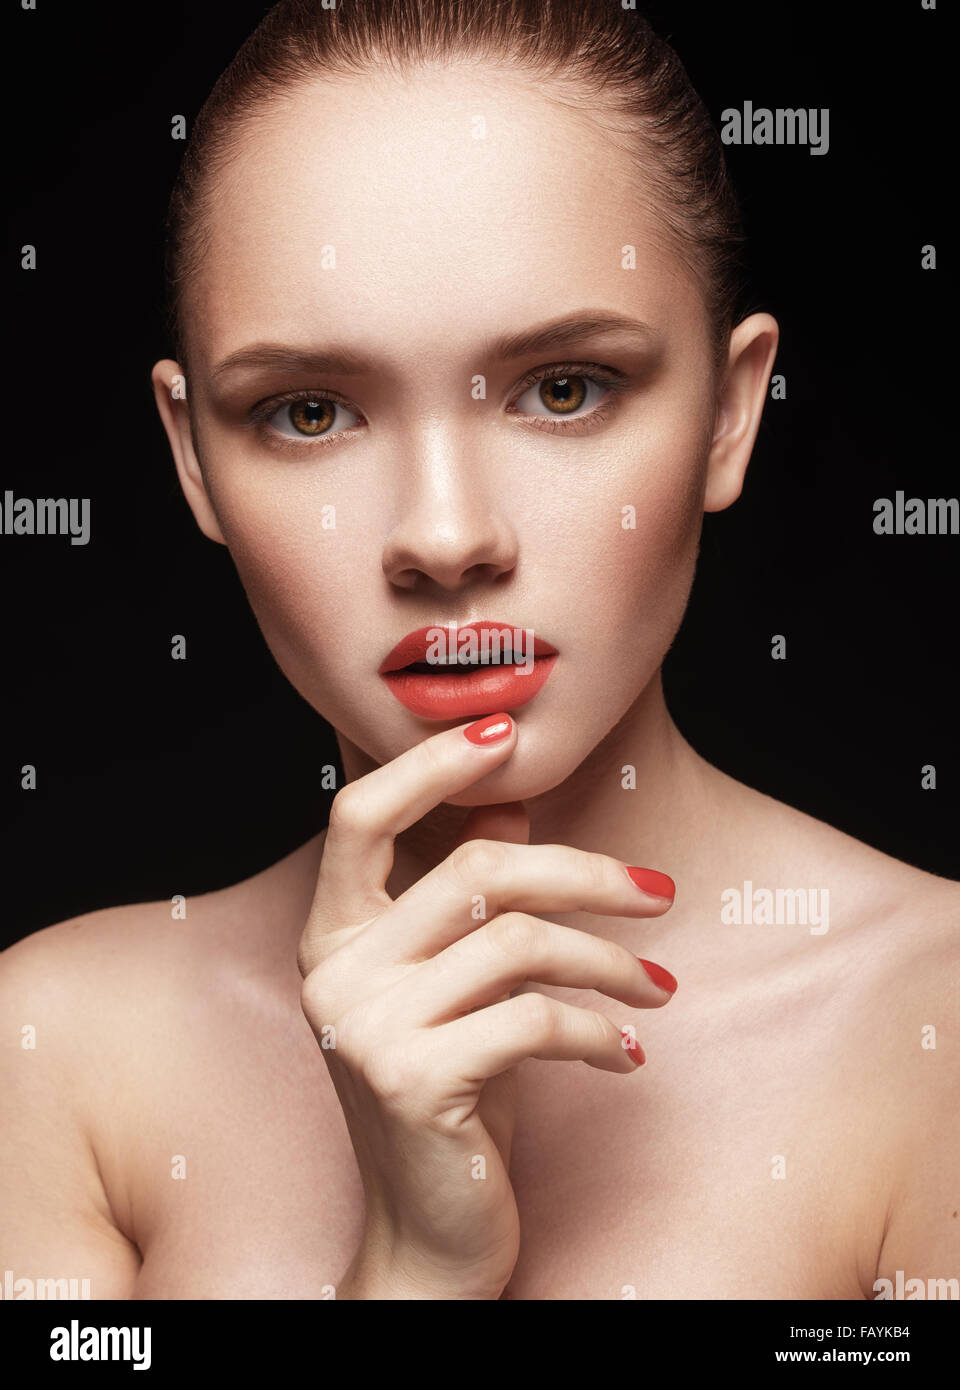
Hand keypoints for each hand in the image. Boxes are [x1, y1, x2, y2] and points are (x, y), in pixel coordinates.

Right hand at [297, 712, 676, 1298]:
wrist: (429, 1236)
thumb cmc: (452, 1095)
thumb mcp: (457, 986)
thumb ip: (466, 896)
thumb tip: (510, 795)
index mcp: (332, 934)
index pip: (360, 814)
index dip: (433, 763)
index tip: (506, 729)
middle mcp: (332, 970)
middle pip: (477, 867)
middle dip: (587, 871)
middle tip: (659, 891)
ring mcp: (366, 1027)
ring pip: (520, 941)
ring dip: (610, 960)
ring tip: (656, 988)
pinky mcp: (414, 1082)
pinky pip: (537, 1020)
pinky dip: (601, 1033)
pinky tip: (630, 1055)